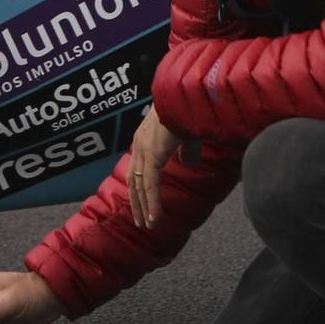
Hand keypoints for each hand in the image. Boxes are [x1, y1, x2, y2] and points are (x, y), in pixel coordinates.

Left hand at [125, 107, 182, 229]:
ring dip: (143, 208)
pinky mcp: (152, 155)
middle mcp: (139, 147)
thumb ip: (188, 151)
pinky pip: (150, 185)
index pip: (137, 171)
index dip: (138, 189)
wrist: (184, 97)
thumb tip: (190, 163)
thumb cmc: (187, 112)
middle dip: (137, 203)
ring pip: (140, 187)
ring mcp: (144, 151)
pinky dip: (152, 203)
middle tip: (141, 222)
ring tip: (148, 226)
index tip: (141, 205)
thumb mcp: (188, 136)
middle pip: (134, 182)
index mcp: (144, 141)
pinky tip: (154, 217)